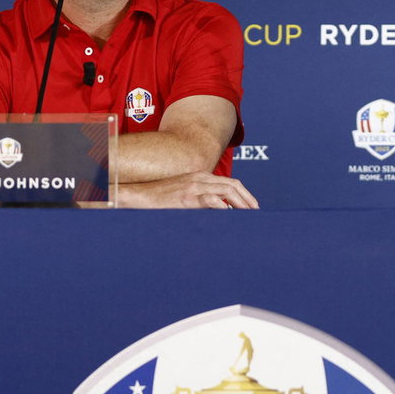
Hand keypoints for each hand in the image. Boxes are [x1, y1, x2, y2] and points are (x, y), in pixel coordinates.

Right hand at [115, 172, 258, 208]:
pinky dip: (224, 209)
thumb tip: (219, 211)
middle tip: (256, 214)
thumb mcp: (183, 193)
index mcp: (201, 176)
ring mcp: (193, 187)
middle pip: (233, 186)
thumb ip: (200, 198)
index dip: (245, 195)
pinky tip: (229, 217)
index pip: (230, 183)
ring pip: (226, 191)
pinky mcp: (186, 198)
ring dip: (241, 204)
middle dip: (248, 200)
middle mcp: (200, 178)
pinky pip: (211, 201)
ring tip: (248, 216)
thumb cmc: (160, 198)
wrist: (137, 195)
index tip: (252, 208)